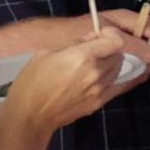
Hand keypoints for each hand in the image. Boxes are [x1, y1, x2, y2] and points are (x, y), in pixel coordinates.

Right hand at [0, 28, 149, 149]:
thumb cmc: (32, 82)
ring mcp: (100, 89)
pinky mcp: (100, 102)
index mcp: (83, 57)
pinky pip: (119, 86)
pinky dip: (119, 78)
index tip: (104, 34)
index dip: (112, 35)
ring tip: (95, 65)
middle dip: (110, 50)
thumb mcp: (45, 53)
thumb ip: (74, 43)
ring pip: (119, 70)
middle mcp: (96, 73)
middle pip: (118, 55)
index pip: (116, 42)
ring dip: (111, 64)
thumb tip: (92, 37)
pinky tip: (112, 75)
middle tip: (96, 50)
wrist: (30, 114)